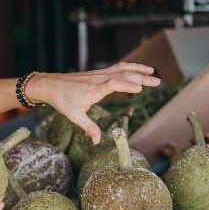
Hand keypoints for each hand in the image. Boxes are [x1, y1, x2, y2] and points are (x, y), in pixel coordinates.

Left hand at [26, 63, 159, 143]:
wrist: (50, 85)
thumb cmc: (62, 100)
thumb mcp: (74, 117)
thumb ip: (89, 128)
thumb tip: (98, 142)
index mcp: (92, 90)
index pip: (111, 84)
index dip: (125, 85)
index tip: (139, 89)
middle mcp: (98, 79)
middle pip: (122, 75)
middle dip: (141, 78)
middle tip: (158, 82)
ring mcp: (99, 74)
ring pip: (122, 69)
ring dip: (138, 70)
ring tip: (153, 73)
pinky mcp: (99, 73)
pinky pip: (117, 68)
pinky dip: (130, 67)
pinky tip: (139, 70)